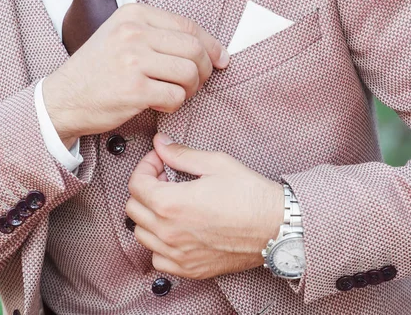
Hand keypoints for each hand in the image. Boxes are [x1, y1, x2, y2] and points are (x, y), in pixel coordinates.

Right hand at [43, 4, 229, 147]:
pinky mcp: (134, 89)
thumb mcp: (122, 37)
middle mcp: (134, 33)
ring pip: (189, 73)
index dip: (211, 45)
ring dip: (191, 89)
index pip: (189, 26)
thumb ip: (160, 36)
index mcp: (134, 14)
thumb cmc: (97, 71)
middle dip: (204, 70)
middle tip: (196, 83)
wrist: (63, 99)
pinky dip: (175, 105)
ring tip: (176, 94)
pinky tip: (161, 104)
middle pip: (194, 49)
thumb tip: (212, 50)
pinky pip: (176, 97)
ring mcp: (133, 60)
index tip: (220, 59)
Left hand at [126, 133, 283, 279]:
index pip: (136, 184)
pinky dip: (159, 244)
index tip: (161, 161)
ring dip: (149, 216)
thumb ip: (181, 154)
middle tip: (167, 179)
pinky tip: (176, 230)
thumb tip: (160, 143)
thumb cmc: (250, 194)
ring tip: (171, 204)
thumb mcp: (216, 163)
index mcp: (171, 204)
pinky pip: (158, 258)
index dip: (146, 166)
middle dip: (145, 189)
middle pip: (134, 208)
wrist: (276, 227)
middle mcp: (169, 233)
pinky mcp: (189, 269)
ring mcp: (178, 254)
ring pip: (141, 234)